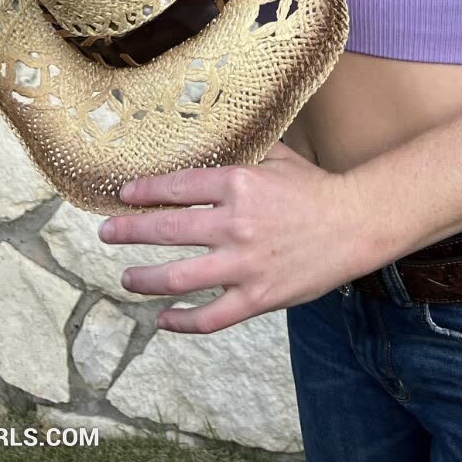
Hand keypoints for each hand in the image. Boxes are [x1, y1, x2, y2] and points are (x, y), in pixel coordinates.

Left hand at [96, 142, 366, 332]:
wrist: (355, 224)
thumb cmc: (315, 187)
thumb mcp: (279, 157)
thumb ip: (243, 152)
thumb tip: (213, 139)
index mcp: (239, 183)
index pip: (178, 186)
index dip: (144, 191)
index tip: (123, 194)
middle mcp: (235, 224)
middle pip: (167, 230)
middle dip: (129, 231)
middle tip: (107, 232)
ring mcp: (244, 265)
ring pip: (177, 278)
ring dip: (143, 278)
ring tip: (126, 276)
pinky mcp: (257, 298)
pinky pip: (210, 318)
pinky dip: (181, 322)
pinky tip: (163, 319)